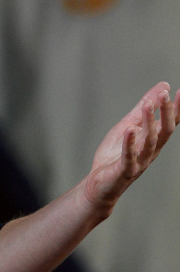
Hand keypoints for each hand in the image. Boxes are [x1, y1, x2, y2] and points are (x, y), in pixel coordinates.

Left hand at [82, 82, 178, 213]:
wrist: (99, 184)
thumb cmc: (115, 155)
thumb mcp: (129, 125)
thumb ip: (145, 109)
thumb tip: (163, 86)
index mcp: (153, 140)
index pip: (170, 123)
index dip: (177, 108)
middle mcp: (151, 151)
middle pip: (165, 131)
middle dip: (166, 113)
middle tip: (165, 95)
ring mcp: (139, 161)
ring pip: (149, 142)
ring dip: (149, 123)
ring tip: (147, 105)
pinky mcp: (125, 170)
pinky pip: (129, 156)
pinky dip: (130, 143)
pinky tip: (130, 129)